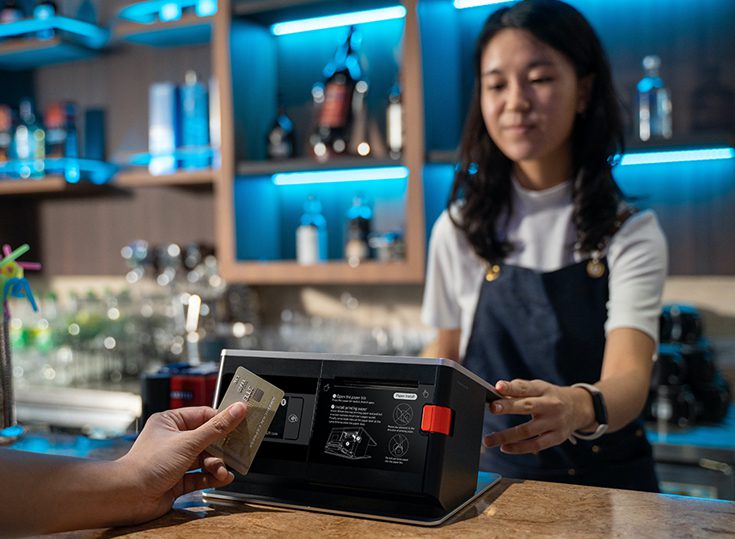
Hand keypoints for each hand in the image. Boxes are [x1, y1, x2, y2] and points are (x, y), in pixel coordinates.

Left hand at [115, 402, 246, 523]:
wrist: (128, 496)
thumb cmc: (147, 464)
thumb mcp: (189, 442)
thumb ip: (217, 427)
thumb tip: (238, 409)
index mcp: (170, 422)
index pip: (203, 415)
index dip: (222, 419)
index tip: (241, 422)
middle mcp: (173, 440)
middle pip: (207, 439)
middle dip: (221, 447)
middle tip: (237, 449)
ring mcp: (175, 461)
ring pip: (204, 459)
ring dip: (217, 465)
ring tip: (223, 470)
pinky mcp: (177, 480)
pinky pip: (200, 476)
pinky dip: (212, 477)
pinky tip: (221, 479)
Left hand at [483, 379, 591, 453]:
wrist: (578, 408)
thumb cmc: (549, 396)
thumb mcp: (538, 388)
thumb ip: (518, 390)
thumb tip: (496, 394)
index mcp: (543, 389)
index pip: (525, 387)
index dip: (511, 387)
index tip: (497, 387)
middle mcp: (550, 405)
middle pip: (527, 406)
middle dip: (508, 407)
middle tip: (492, 408)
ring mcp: (555, 422)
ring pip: (528, 430)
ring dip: (506, 436)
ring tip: (488, 440)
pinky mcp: (557, 437)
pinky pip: (536, 445)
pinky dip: (519, 448)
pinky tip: (504, 448)